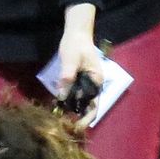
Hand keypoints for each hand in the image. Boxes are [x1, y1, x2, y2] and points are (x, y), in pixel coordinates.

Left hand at [58, 3, 102, 127]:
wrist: (76, 31)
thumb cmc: (75, 44)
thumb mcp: (70, 60)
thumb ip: (67, 78)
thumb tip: (62, 97)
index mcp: (97, 81)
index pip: (93, 105)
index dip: (85, 118)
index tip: (76, 127)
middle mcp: (95, 85)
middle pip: (90, 107)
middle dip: (80, 118)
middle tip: (68, 127)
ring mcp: (89, 83)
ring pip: (83, 102)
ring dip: (75, 111)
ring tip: (63, 119)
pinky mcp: (82, 81)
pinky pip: (78, 95)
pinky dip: (71, 102)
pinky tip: (62, 106)